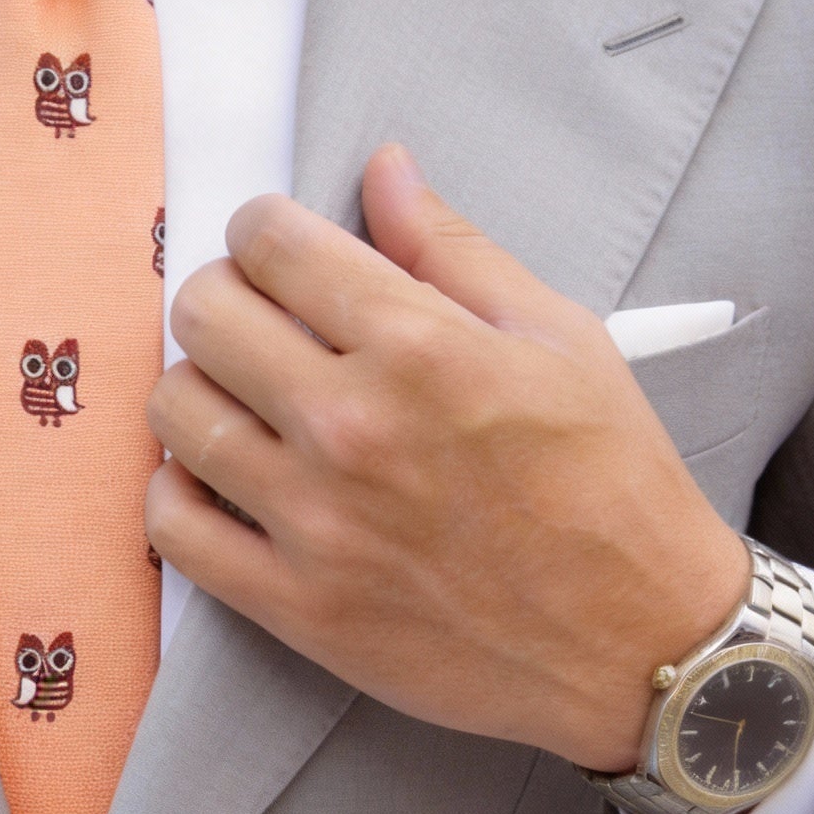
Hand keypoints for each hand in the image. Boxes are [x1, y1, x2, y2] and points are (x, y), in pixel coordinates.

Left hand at [145, 144, 748, 773]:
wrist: (641, 644)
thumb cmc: (612, 486)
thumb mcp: (560, 339)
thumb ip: (454, 250)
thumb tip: (383, 168)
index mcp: (420, 348)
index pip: (271, 244)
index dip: (263, 231)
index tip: (277, 249)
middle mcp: (352, 427)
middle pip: (204, 315)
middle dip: (224, 297)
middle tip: (259, 320)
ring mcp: (314, 521)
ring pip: (175, 411)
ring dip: (198, 388)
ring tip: (243, 399)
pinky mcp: (294, 604)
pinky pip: (172, 526)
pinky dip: (179, 492)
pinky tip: (223, 478)